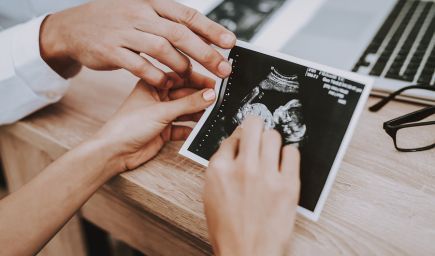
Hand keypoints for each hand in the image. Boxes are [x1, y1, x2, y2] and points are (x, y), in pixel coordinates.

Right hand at [40, 0, 235, 83]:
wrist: (74, 28)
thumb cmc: (115, 23)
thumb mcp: (142, 14)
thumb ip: (168, 24)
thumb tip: (202, 38)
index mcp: (151, 4)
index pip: (187, 15)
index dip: (211, 29)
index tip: (230, 43)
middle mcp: (139, 14)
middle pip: (179, 33)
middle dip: (205, 53)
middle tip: (223, 69)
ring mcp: (124, 32)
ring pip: (161, 49)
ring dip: (180, 66)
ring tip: (190, 77)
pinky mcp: (111, 51)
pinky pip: (139, 65)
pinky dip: (156, 76)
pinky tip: (165, 83)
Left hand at [95, 72, 215, 173]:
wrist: (114, 152)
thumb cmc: (127, 126)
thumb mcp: (161, 111)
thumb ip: (188, 103)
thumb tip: (210, 95)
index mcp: (152, 85)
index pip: (180, 77)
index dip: (198, 79)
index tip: (216, 82)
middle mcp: (158, 98)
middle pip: (185, 94)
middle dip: (201, 97)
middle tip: (219, 99)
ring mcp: (161, 115)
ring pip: (186, 111)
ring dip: (198, 113)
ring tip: (214, 114)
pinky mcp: (164, 131)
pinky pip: (183, 127)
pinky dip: (192, 129)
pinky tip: (201, 130)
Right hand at [203, 116, 300, 255]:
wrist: (247, 253)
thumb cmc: (228, 230)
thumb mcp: (212, 195)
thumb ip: (221, 168)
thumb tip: (234, 148)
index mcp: (219, 170)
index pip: (231, 137)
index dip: (239, 140)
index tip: (244, 142)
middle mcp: (242, 168)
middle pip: (253, 126)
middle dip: (256, 127)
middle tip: (259, 134)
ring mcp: (266, 175)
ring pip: (273, 135)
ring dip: (272, 141)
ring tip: (272, 151)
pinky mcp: (288, 185)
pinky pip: (292, 152)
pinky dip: (289, 154)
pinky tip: (284, 163)